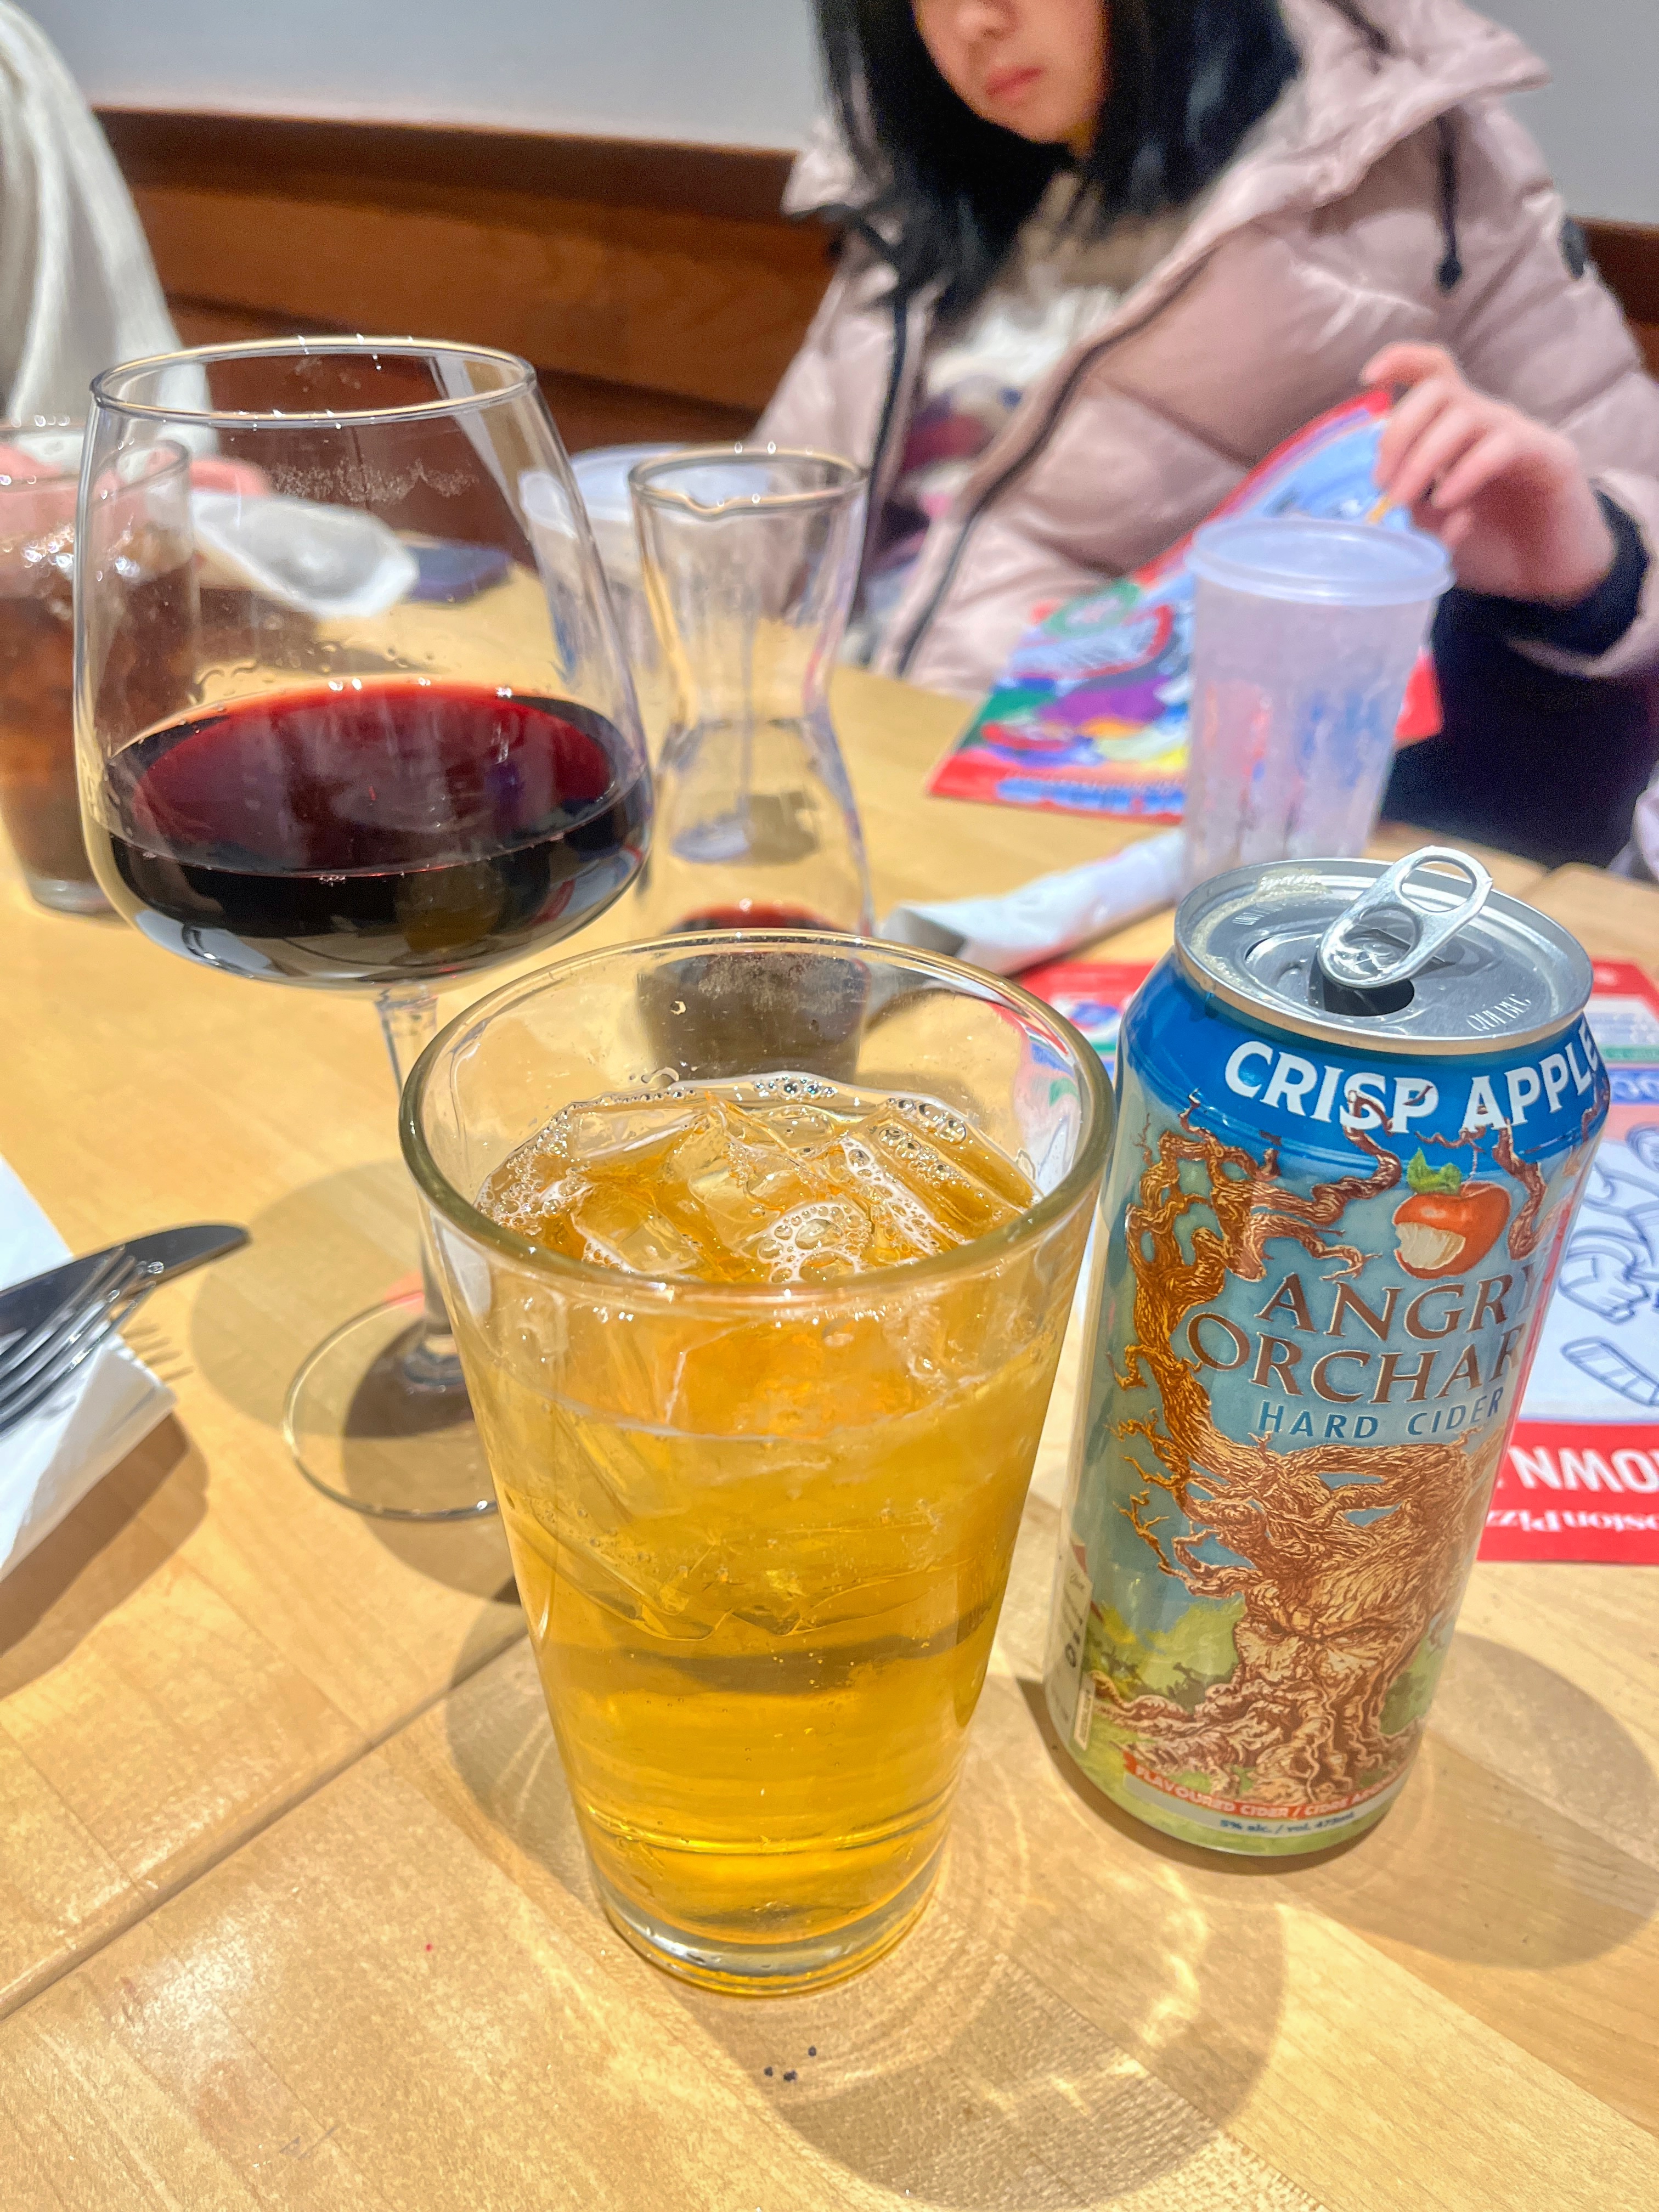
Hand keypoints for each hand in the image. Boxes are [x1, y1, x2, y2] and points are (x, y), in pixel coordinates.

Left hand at [1362, 343, 1615, 604]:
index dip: (1401, 361)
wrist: (1549, 573)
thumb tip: (1381, 495)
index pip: (1433, 372)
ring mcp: (1517, 434)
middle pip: (1437, 390)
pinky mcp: (1548, 457)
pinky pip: (1502, 445)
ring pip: (1463, 415)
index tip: (1367, 377)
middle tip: (1380, 483)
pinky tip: (1447, 502)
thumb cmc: (1489, 543)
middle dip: (1399, 431)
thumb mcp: (1433, 525)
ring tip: (1403, 502)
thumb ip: (1409, 502)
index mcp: (1456, 429)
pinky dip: (1465, 471)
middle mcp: (1486, 421)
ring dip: (1422, 457)